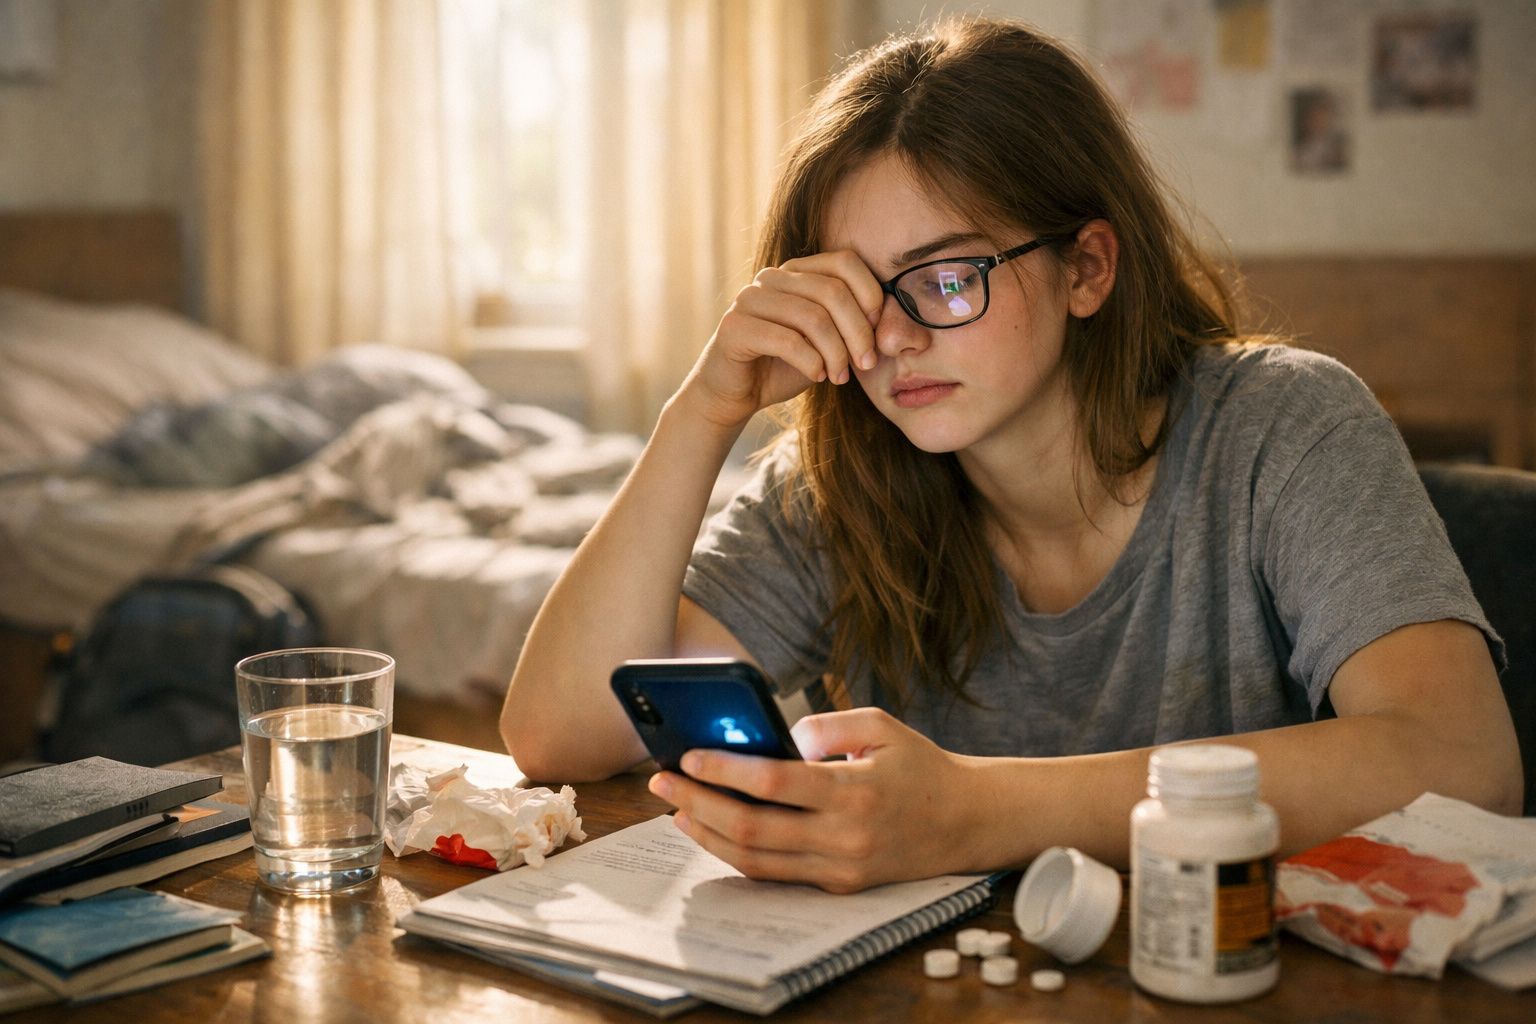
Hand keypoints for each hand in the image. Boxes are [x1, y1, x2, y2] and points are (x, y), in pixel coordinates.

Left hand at [646, 707, 979, 892]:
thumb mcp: (880, 725)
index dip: (724, 770)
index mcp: (855, 790)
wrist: (965, 821)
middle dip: (696, 801)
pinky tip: (710, 830)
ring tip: (676, 806)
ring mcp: (840, 868)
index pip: (773, 783)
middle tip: (661, 778)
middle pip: (751, 827)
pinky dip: (735, 853)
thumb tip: (772, 738)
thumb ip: (825, 725)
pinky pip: (774, 874)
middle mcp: (845, 837)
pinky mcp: (838, 886)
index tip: (688, 754)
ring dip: (706, 834)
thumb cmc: (919, 765)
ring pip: (754, 859)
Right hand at [676, 251, 883, 430]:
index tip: (878, 333)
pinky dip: (810, 362)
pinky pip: (786, 340)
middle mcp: (771, 278)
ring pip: (812, 317)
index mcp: (796, 272)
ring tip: (840, 377)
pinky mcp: (734, 327)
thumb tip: (893, 315)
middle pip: (832, 291)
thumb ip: (852, 324)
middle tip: (867, 364)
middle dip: (858, 332)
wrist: (736, 394)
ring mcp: (749, 299)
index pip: (844, 262)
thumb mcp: (827, 343)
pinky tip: (817, 377)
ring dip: (836, 353)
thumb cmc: (785, 366)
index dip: (870, 294)